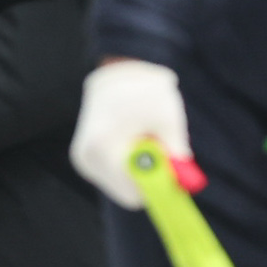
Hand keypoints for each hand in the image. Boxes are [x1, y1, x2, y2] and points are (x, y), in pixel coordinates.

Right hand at [69, 59, 189, 209]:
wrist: (113, 73)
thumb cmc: (145, 91)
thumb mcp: (168, 119)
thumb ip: (176, 153)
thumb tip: (184, 182)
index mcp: (101, 147)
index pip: (132, 193)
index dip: (158, 187)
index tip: (173, 174)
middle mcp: (85, 157)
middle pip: (127, 193)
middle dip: (149, 180)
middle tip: (162, 155)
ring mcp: (82, 159)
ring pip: (121, 185)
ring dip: (140, 171)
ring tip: (143, 140)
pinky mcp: (84, 158)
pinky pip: (114, 177)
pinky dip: (130, 166)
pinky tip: (131, 141)